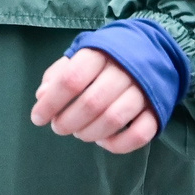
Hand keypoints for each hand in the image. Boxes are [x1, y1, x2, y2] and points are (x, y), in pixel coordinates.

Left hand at [30, 47, 159, 153]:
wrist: (154, 50)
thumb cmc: (108, 57)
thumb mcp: (81, 56)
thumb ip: (59, 74)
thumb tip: (42, 96)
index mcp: (101, 53)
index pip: (71, 79)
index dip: (51, 103)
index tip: (38, 118)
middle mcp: (125, 71)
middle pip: (92, 103)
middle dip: (68, 121)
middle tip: (58, 127)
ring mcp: (144, 91)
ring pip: (114, 119)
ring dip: (90, 133)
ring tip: (78, 132)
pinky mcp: (157, 110)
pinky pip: (140, 134)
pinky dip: (118, 144)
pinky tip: (103, 141)